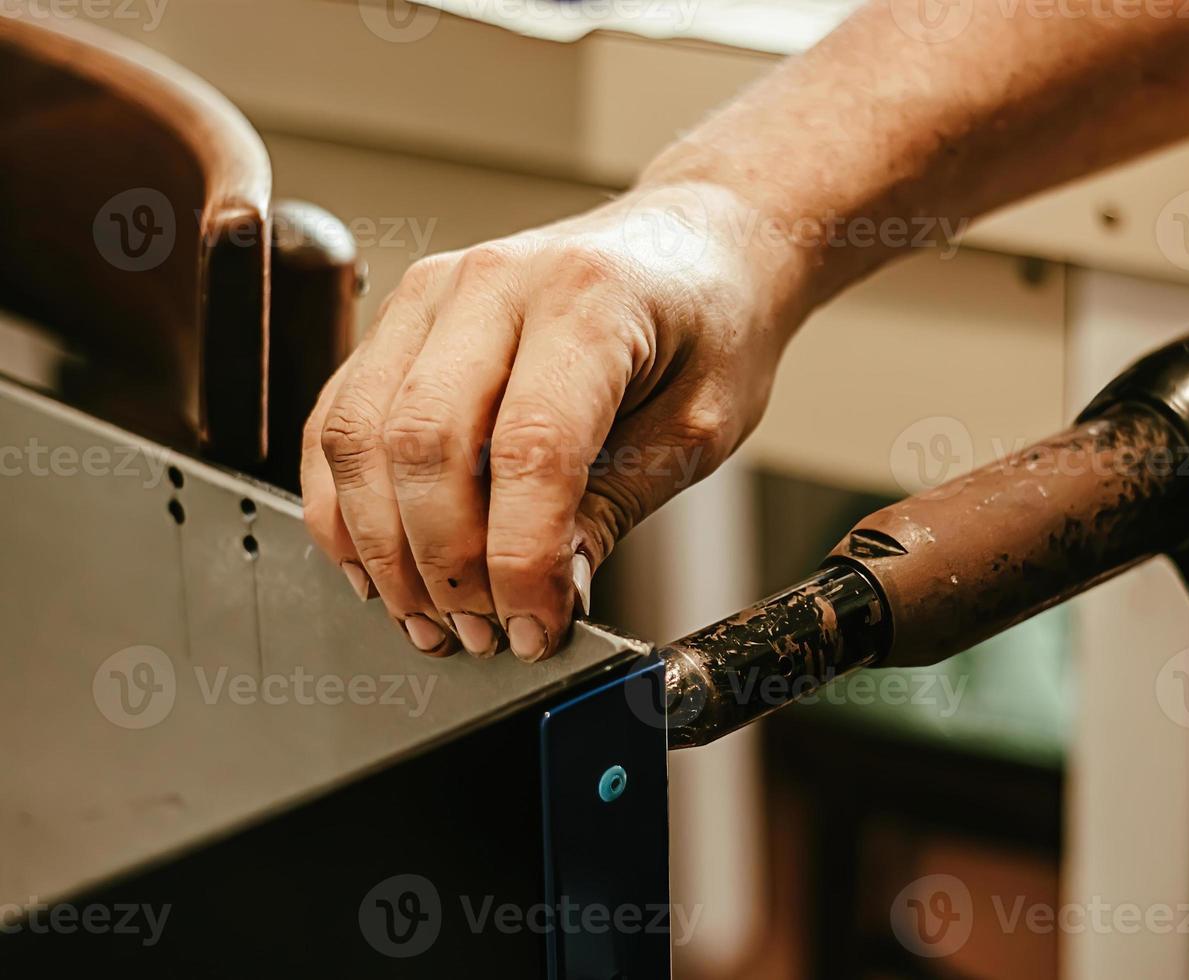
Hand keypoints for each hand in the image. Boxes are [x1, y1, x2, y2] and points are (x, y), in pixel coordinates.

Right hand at [301, 183, 801, 659]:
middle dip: (444, 567)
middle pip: (423, 444)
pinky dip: (345, 505)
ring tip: (431, 619)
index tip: (537, 627)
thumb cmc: (708, 325)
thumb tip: (549, 594)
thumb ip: (617, 505)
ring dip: (384, 548)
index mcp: (588, 300)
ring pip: (361, 436)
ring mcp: (431, 294)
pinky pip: (339, 419)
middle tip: (483, 635)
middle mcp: (493, 283)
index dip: (520, 560)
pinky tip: (382, 565)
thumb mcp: (698, 426)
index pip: (529, 449)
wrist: (693, 243)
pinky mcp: (398, 318)